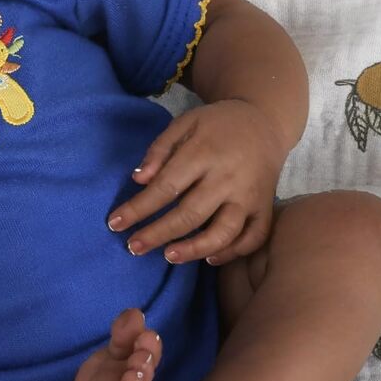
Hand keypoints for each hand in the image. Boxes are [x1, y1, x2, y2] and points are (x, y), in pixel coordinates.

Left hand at [106, 99, 287, 266]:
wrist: (264, 121)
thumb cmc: (216, 125)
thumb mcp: (185, 123)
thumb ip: (160, 149)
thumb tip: (138, 180)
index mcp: (204, 153)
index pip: (166, 187)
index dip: (138, 208)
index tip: (115, 223)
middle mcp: (228, 178)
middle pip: (190, 214)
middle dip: (158, 234)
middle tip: (133, 247)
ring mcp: (250, 195)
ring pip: (224, 232)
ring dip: (194, 249)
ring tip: (168, 256)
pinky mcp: (266, 207)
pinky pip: (254, 237)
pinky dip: (233, 252)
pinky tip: (209, 258)